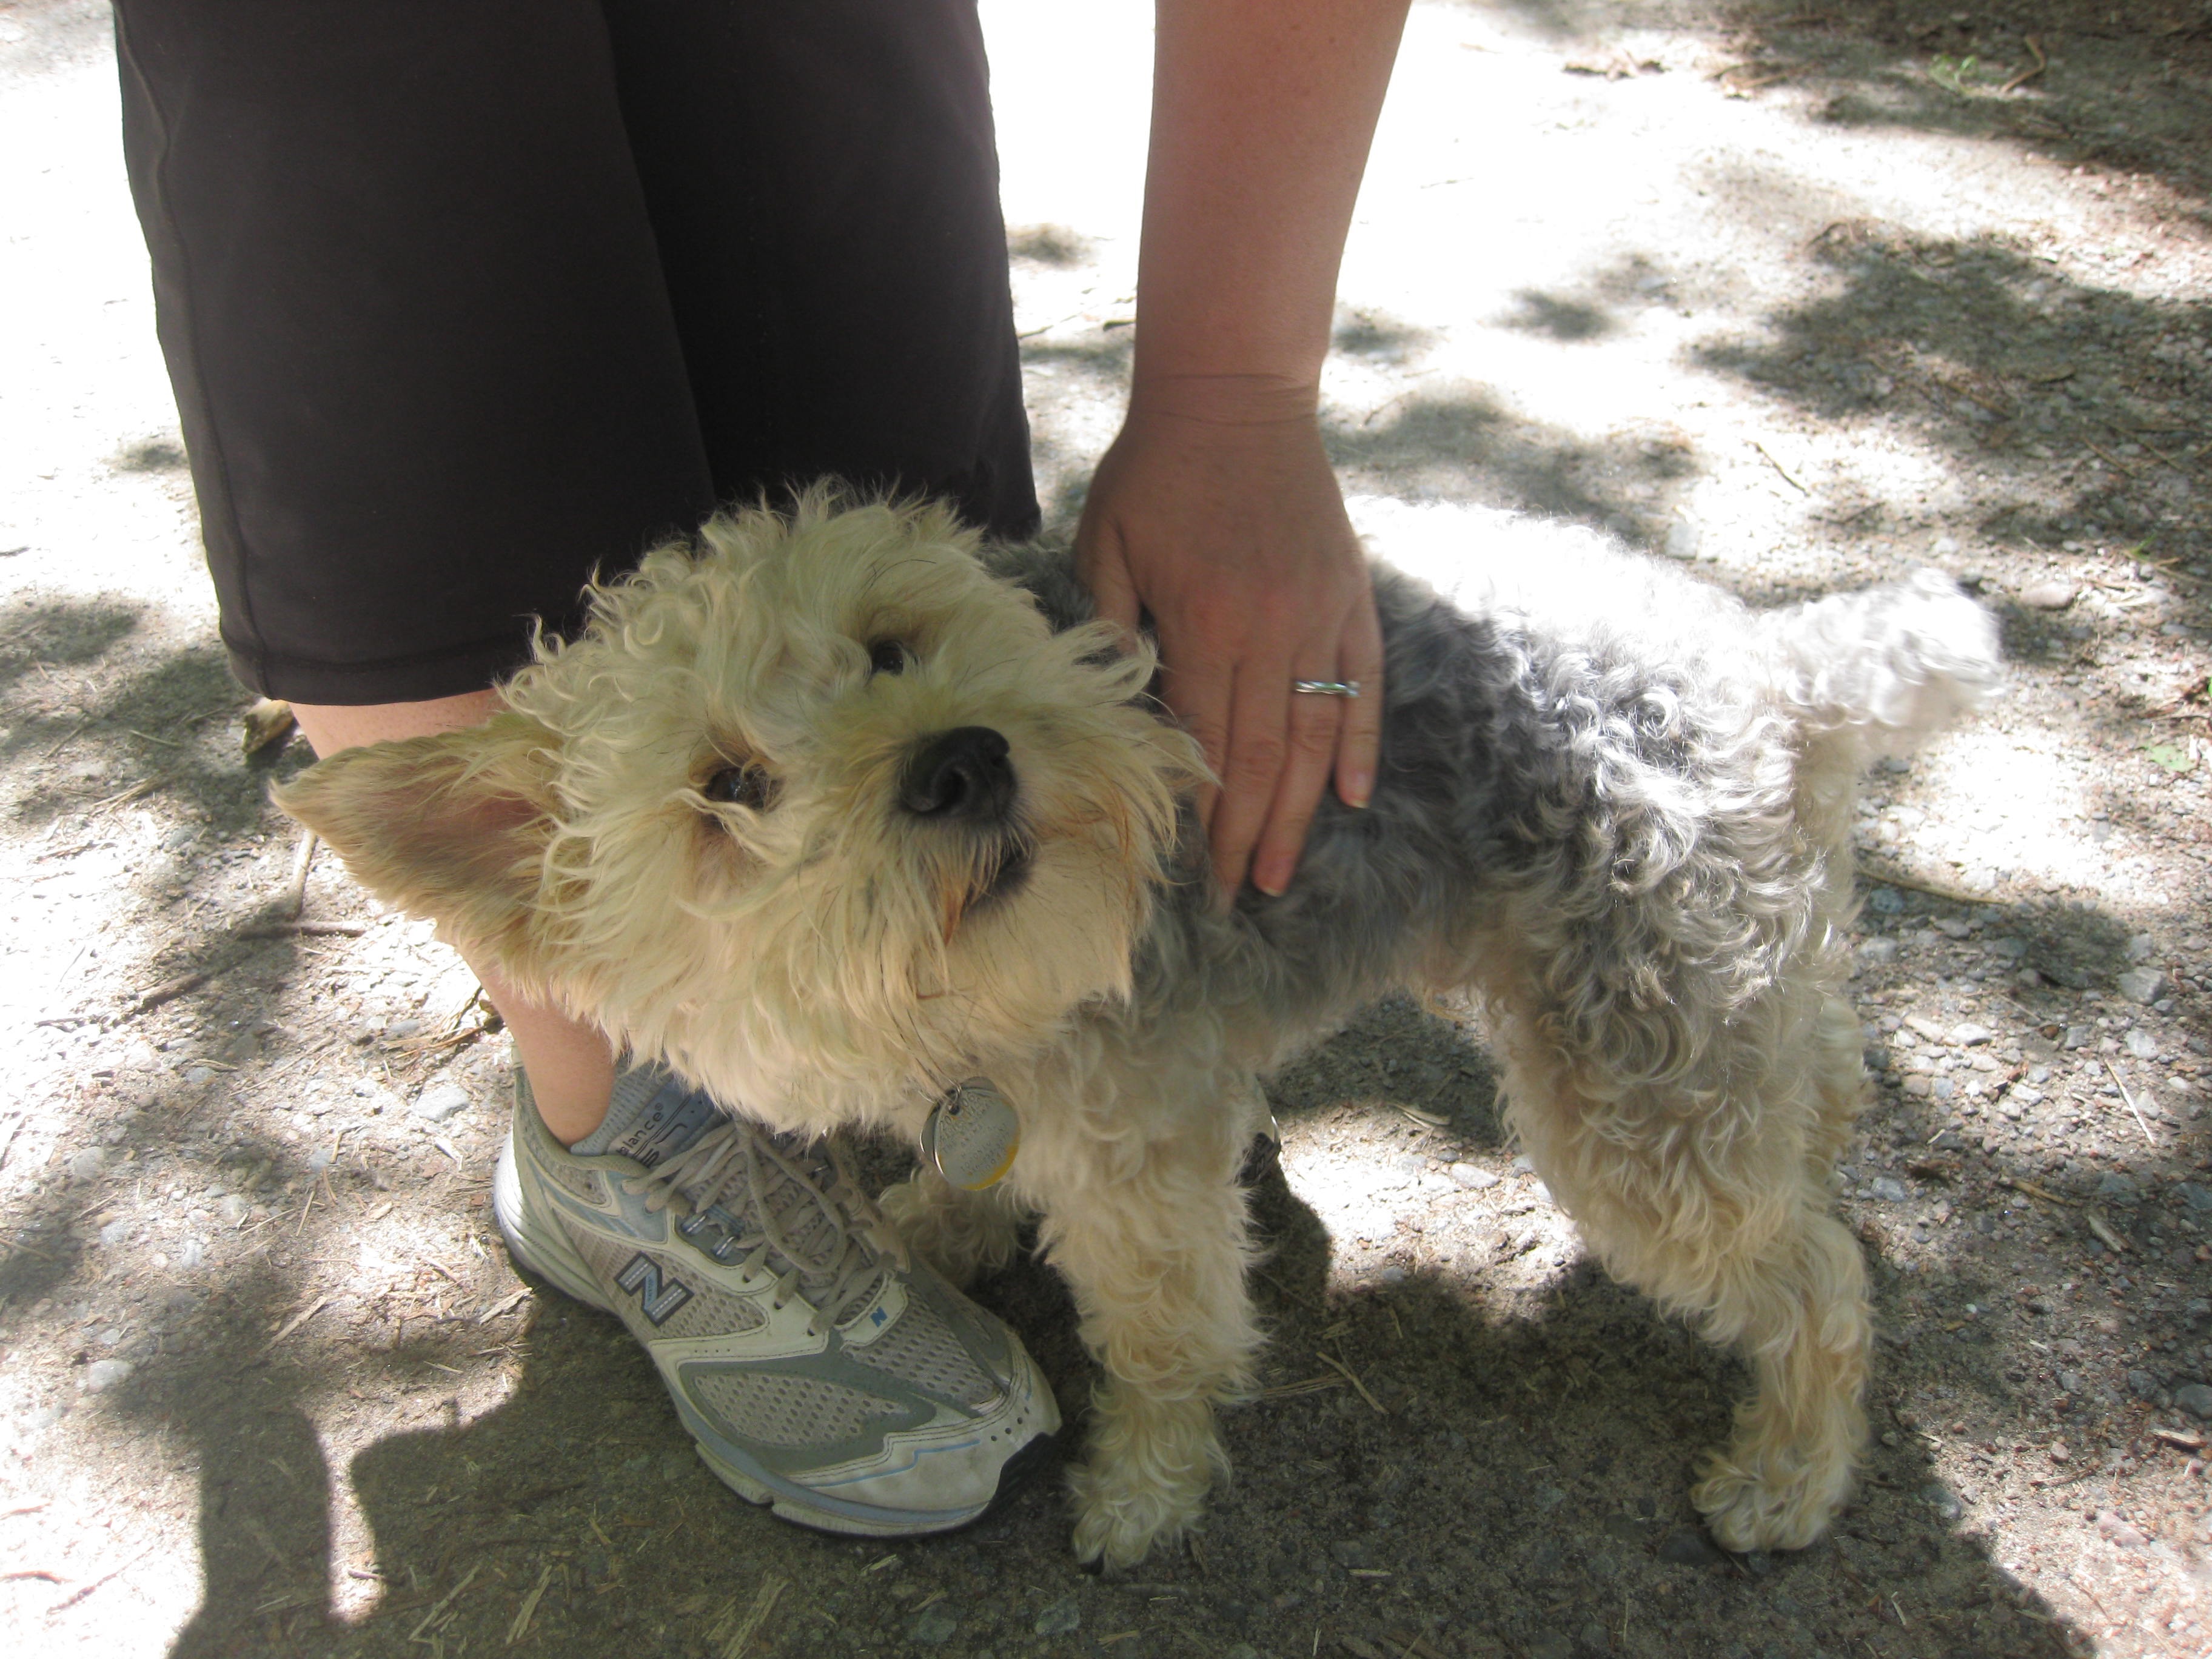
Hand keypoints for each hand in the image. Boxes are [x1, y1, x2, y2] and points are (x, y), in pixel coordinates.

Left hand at [1076, 387, 1381, 902]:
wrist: (1233, 394)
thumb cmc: (1154, 469)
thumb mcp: (1105, 542)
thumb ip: (1109, 626)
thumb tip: (1118, 708)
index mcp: (1204, 624)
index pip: (1208, 744)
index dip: (1205, 815)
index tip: (1195, 872)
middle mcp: (1270, 630)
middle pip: (1266, 758)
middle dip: (1252, 836)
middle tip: (1241, 896)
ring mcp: (1318, 614)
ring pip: (1317, 735)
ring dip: (1303, 811)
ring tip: (1285, 871)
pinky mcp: (1349, 595)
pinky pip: (1363, 683)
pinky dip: (1360, 743)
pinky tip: (1354, 797)